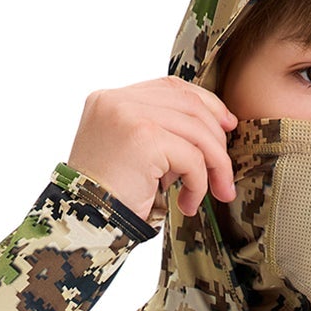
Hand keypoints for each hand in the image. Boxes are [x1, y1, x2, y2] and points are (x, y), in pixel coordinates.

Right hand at [68, 77, 238, 221]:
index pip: (170, 87)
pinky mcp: (143, 137)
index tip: (227, 127)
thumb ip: (161, 133)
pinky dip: (199, 183)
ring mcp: (128, 114)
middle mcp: (117, 100)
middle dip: (217, 140)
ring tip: (215, 193)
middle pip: (189, 105)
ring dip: (216, 165)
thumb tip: (217, 126)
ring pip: (197, 131)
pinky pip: (192, 157)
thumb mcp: (133, 155)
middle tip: (226, 177)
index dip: (205, 103)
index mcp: (110, 99)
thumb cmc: (109, 198)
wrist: (83, 223)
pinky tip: (187, 204)